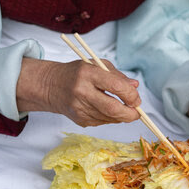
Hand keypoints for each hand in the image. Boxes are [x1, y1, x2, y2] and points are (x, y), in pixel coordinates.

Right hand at [17, 57, 140, 126]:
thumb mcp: (97, 65)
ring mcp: (79, 108)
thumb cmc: (78, 73)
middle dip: (130, 113)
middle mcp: (82, 92)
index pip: (116, 87)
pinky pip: (102, 122)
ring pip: (109, 118)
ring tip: (122, 107)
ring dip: (121, 116)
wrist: (51, 86)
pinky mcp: (79, 120)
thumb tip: (135, 87)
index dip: (131, 95)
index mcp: (88, 74)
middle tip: (137, 113)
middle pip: (113, 108)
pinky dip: (110, 118)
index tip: (137, 99)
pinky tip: (105, 109)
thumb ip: (118, 76)